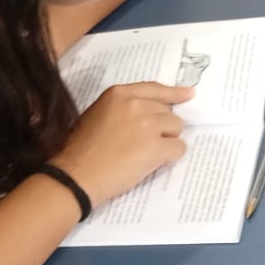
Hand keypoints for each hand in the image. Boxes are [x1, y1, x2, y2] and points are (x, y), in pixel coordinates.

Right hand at [49, 82, 192, 204]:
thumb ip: (124, 110)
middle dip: (162, 128)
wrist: (75, 175)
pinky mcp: (156, 147)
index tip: (189, 94)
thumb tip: (151, 114)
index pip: (155, 89)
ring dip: (167, 141)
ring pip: (177, 128)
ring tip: (145, 154)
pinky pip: (179, 148)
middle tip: (142, 145)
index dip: (174, 93)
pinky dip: (170, 157)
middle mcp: (137, 105)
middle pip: (168, 112)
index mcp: (119, 94)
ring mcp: (148, 125)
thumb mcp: (98, 115)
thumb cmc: (80, 150)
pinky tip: (152, 163)